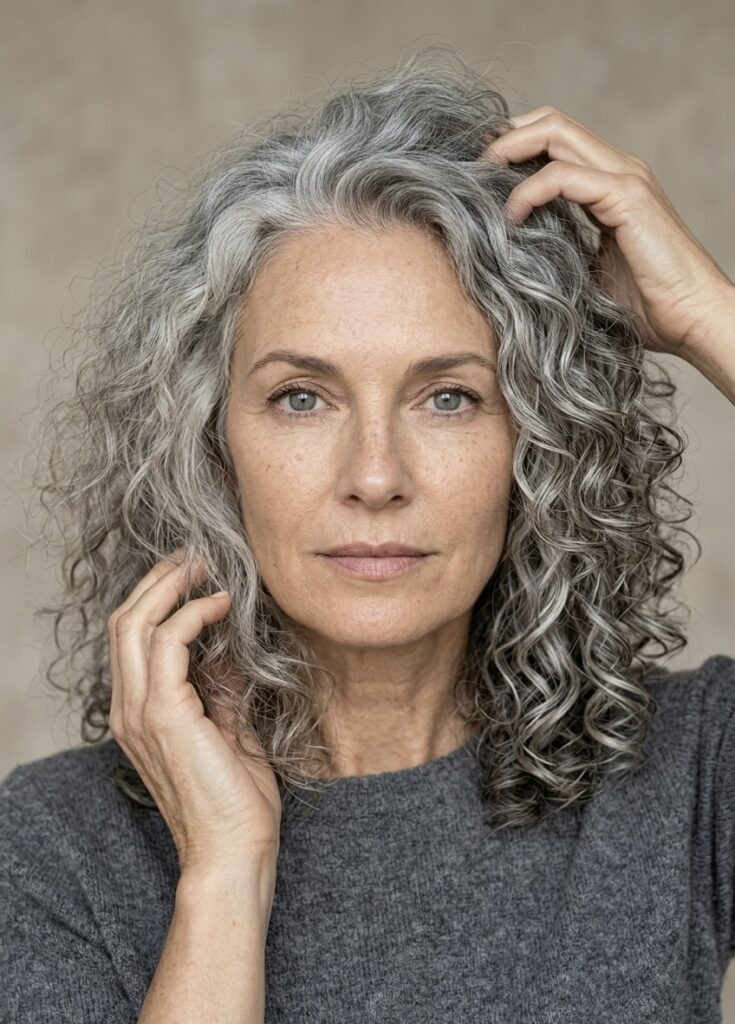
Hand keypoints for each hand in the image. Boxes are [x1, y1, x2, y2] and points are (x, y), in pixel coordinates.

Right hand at [107, 546, 281, 873]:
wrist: (234, 850)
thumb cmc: (235, 798)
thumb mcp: (229, 726)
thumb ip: (219, 686)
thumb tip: (226, 644)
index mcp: (139, 713)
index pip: (131, 638)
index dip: (157, 597)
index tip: (194, 573)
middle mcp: (128, 709)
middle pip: (124, 621)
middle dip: (158, 580)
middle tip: (195, 556)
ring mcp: (140, 712)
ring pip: (134, 623)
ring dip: (169, 586)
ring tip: (204, 567)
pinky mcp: (164, 715)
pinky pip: (168, 642)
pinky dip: (192, 614)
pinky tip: (220, 605)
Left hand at [482, 105, 733, 360]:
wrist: (691, 320)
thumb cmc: (645, 306)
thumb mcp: (585, 270)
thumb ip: (556, 247)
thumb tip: (508, 252)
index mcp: (609, 182)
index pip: (555, 138)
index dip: (513, 146)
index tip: (477, 176)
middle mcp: (618, 169)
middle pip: (550, 121)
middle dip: (504, 138)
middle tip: (470, 170)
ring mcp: (625, 178)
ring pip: (555, 132)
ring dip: (509, 152)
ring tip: (480, 183)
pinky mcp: (627, 197)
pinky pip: (563, 176)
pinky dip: (528, 191)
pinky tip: (511, 218)